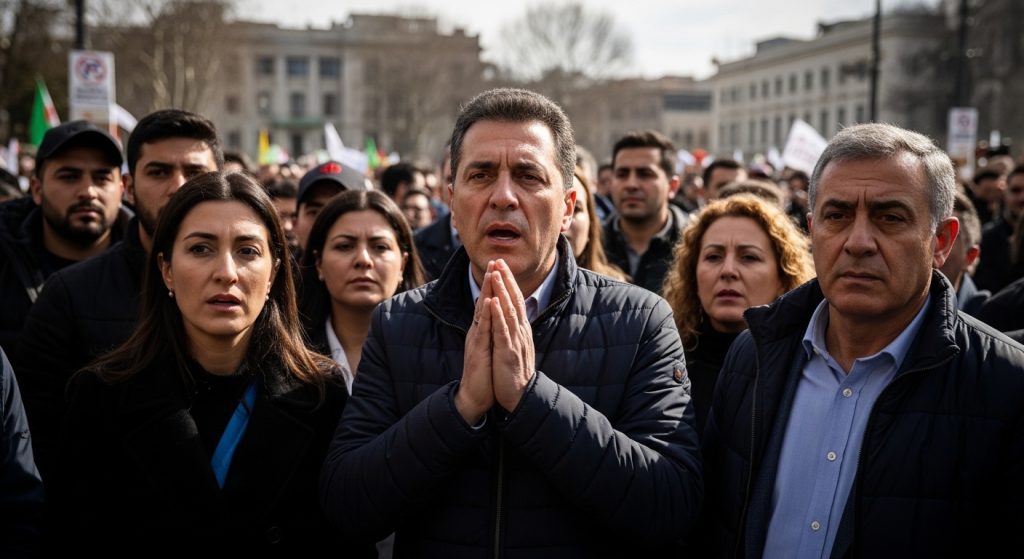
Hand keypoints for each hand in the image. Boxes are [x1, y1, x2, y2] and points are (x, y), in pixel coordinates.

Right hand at [455, 261, 495, 424]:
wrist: (474, 398)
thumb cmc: (484, 375)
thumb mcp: (488, 350)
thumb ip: (490, 335)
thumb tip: (495, 323)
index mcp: (482, 332)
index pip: (488, 305)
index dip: (493, 287)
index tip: (499, 268)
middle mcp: (477, 332)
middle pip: (483, 302)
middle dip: (490, 281)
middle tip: (494, 260)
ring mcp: (476, 339)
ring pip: (482, 311)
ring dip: (487, 291)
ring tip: (492, 273)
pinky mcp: (477, 350)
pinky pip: (482, 329)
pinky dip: (486, 314)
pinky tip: (488, 301)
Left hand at [488, 259, 535, 412]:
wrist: (520, 397)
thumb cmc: (514, 373)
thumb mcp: (515, 346)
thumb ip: (513, 330)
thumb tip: (511, 316)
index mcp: (520, 330)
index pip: (515, 300)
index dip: (508, 282)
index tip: (501, 265)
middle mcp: (520, 332)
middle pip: (514, 300)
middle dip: (506, 280)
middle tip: (499, 260)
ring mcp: (515, 341)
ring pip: (509, 311)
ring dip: (502, 291)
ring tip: (497, 274)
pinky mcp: (508, 352)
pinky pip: (502, 331)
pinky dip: (498, 315)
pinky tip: (493, 302)